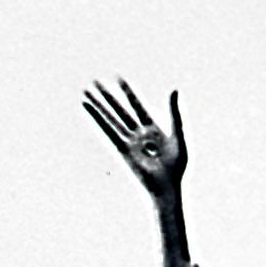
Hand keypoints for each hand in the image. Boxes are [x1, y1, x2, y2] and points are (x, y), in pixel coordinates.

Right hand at [83, 77, 186, 200]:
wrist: (168, 188)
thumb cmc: (178, 167)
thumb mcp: (179, 137)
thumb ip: (176, 114)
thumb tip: (175, 89)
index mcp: (154, 128)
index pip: (138, 106)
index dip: (129, 92)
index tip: (119, 78)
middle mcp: (139, 133)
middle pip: (121, 110)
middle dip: (108, 96)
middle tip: (95, 81)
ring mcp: (130, 142)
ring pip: (112, 119)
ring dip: (99, 106)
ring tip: (86, 92)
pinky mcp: (122, 150)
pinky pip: (108, 132)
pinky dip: (98, 120)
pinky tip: (87, 108)